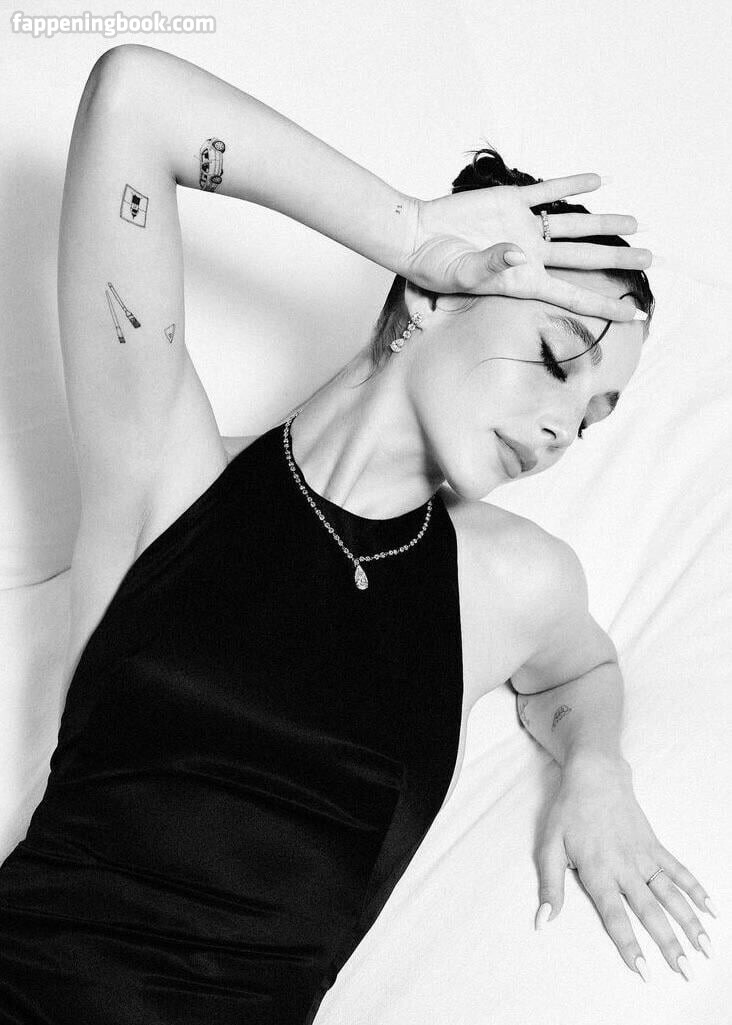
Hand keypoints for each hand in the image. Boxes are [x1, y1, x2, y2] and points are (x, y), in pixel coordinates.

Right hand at [400, 174, 651, 321]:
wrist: (413, 237)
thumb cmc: (432, 265)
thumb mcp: (460, 274)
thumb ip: (491, 266)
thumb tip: (519, 254)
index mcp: (522, 281)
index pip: (573, 295)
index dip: (605, 307)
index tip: (635, 315)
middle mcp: (529, 256)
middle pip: (583, 259)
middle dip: (618, 258)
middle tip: (650, 257)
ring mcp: (521, 228)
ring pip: (572, 226)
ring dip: (603, 223)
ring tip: (635, 221)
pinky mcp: (509, 202)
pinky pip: (547, 192)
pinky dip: (571, 185)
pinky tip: (598, 180)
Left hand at [534, 755, 714, 980]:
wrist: (594, 776)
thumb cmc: (568, 812)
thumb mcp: (549, 846)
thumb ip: (550, 886)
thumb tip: (543, 921)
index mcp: (598, 871)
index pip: (615, 915)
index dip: (629, 944)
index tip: (644, 970)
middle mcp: (625, 867)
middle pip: (650, 911)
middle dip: (669, 944)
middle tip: (686, 971)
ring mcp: (643, 856)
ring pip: (671, 894)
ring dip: (689, 922)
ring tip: (705, 949)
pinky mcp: (654, 846)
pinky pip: (678, 870)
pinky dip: (695, 889)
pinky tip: (710, 909)